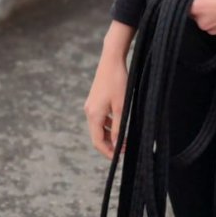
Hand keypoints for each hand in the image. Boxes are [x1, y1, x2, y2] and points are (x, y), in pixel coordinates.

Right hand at [84, 22, 133, 158]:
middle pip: (97, 136)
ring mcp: (91, 105)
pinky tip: (120, 122)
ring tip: (125, 136)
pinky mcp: (94, 100)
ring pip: (99, 127)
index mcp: (94, 115)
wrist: (112, 60)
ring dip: (110, 135)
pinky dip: (109, 124)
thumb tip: (116, 145)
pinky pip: (100, 118)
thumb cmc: (118, 82)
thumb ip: (118, 128)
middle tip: (126, 147)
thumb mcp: (121, 107)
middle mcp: (89, 111)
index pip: (97, 142)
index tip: (121, 156)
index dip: (108, 152)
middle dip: (110, 144)